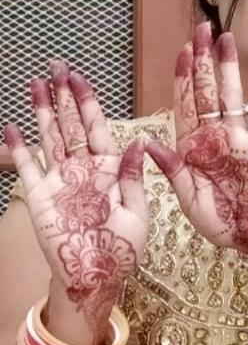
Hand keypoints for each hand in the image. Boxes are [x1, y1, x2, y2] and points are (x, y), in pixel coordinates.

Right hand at [4, 60, 148, 343]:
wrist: (97, 278)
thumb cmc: (124, 248)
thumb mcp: (138, 212)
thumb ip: (133, 177)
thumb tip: (138, 142)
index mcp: (110, 168)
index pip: (96, 127)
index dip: (87, 102)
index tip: (79, 77)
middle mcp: (83, 168)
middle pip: (71, 124)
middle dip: (64, 95)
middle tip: (55, 66)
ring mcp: (60, 180)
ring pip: (50, 138)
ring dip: (43, 112)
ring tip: (35, 84)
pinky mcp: (40, 197)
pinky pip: (27, 168)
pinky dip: (19, 149)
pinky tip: (12, 128)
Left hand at [146, 22, 247, 268]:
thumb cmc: (217, 223)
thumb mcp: (187, 200)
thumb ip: (173, 171)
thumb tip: (151, 144)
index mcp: (190, 147)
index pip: (184, 104)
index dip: (182, 77)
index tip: (182, 50)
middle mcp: (212, 137)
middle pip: (205, 90)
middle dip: (203, 60)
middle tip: (202, 29)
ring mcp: (237, 139)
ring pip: (231, 95)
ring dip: (229, 67)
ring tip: (227, 38)